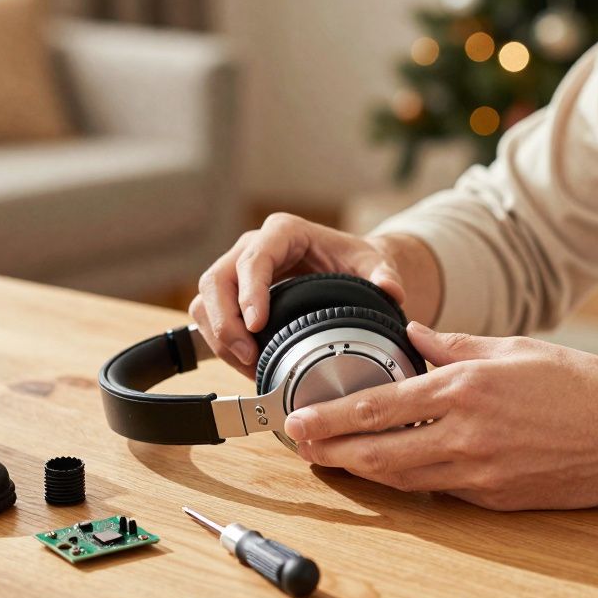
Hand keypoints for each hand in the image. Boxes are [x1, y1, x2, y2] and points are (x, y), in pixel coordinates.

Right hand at [190, 213, 416, 376]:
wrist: (345, 267)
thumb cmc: (355, 262)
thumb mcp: (373, 263)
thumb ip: (384, 275)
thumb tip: (391, 289)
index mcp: (284, 233)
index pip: (255, 258)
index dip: (250, 291)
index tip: (257, 323)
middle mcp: (254, 246)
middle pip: (218, 279)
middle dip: (226, 321)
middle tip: (247, 354)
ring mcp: (237, 269)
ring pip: (205, 299)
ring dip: (218, 335)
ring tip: (246, 363)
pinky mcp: (232, 294)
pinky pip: (210, 316)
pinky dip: (220, 342)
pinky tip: (244, 363)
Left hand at [284, 322, 597, 510]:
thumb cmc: (583, 385)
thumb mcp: (514, 348)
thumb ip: (454, 344)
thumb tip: (411, 335)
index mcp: (467, 388)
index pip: (379, 406)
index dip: (331, 418)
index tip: (299, 420)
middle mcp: (468, 436)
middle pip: (379, 454)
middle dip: (333, 453)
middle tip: (302, 448)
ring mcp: (482, 474)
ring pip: (404, 480)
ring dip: (364, 472)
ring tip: (336, 461)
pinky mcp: (498, 499)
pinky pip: (442, 490)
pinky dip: (413, 479)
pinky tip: (396, 469)